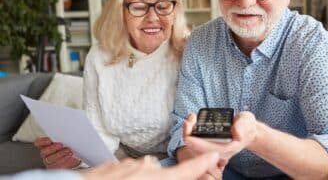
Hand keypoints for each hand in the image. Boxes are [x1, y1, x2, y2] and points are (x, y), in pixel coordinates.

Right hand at [34, 137, 80, 168]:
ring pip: (50, 159)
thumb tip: (66, 133)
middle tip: (61, 145)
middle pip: (43, 152)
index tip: (49, 140)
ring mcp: (49, 162)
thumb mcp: (64, 141)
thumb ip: (61, 138)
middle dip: (52, 148)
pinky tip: (70, 156)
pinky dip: (65, 160)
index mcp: (45, 145)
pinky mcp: (54, 168)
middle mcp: (45, 154)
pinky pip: (57, 165)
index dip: (41, 142)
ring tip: (69, 151)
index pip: (39, 143)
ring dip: (60, 154)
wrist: (73, 157)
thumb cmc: (67, 146)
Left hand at [80, 152, 219, 179]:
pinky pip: (122, 173)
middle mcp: (144, 169)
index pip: (186, 171)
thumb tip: (166, 173)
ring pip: (139, 173)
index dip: (201, 164)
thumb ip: (166, 177)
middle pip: (160, 175)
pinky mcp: (109, 166)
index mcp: (157, 179)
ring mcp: (125, 165)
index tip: (213, 155)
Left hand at [183, 111, 257, 162]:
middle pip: (195, 147)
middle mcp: (216, 150)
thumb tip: (235, 131)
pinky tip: (193, 118)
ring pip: (193, 142)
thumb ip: (242, 127)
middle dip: (188, 133)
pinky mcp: (208, 141)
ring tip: (191, 116)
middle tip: (189, 119)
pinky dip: (192, 128)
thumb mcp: (247, 123)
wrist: (247, 130)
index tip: (188, 132)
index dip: (194, 141)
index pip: (205, 149)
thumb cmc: (246, 127)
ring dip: (189, 130)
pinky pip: (195, 137)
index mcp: (225, 149)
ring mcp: (211, 146)